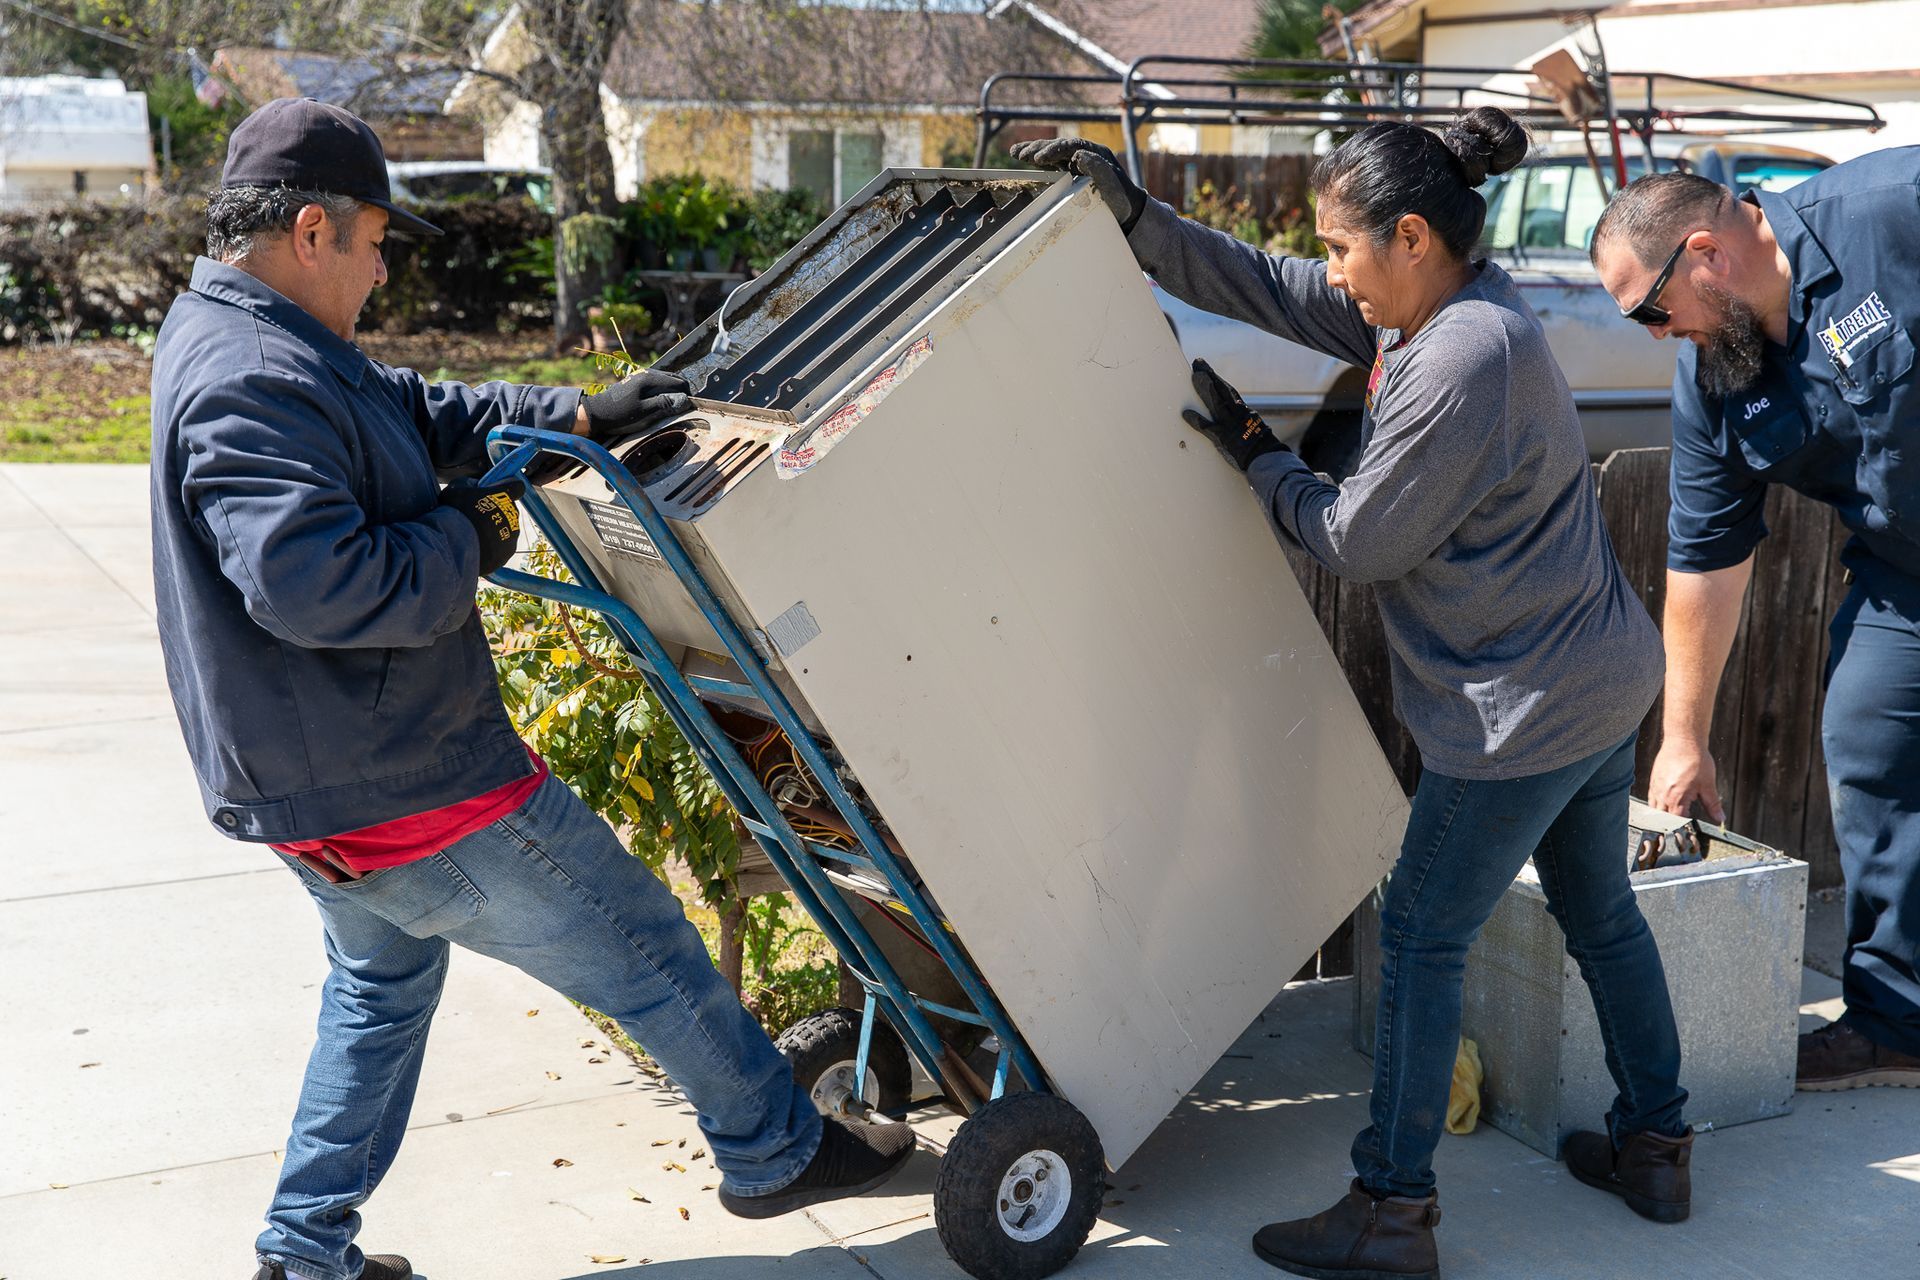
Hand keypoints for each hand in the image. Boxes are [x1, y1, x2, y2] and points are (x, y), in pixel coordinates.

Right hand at [440, 477, 525, 576]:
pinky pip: (499, 549)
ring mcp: (512, 537)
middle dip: (495, 513)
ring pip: (504, 531)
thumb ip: (469, 483)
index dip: (508, 488)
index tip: (497, 492)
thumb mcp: (457, 488)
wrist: (455, 544)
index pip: (517, 487)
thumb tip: (474, 485)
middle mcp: (514, 516)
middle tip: (476, 517)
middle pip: (508, 511)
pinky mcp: (506, 554)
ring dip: (492, 532)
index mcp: (506, 496)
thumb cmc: (456, 512)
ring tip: (473, 535)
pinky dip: (489, 548)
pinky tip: (475, 547)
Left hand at [582, 367, 692, 444]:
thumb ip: (663, 404)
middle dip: (682, 390)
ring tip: (676, 405)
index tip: (691, 407)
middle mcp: (647, 373)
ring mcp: (642, 376)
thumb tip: (684, 400)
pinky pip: (658, 383)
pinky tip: (663, 402)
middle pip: (674, 378)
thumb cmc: (618, 413)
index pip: (678, 382)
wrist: (596, 412)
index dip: (687, 394)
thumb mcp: (643, 411)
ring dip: (674, 390)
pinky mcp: (638, 382)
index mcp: (649, 379)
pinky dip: (665, 390)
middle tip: (686, 406)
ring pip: (666, 380)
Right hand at [1009, 137, 1146, 232]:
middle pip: (1059, 146)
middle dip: (1039, 149)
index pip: (1072, 146)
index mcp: (1097, 154)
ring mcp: (1077, 163)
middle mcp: (1086, 155)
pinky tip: (1022, 158)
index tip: (1039, 159)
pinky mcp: (1071, 173)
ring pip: (1053, 152)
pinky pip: (1052, 163)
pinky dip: (1037, 160)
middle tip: (1021, 156)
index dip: (1054, 150)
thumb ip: (1099, 170)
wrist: (1127, 214)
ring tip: (1015, 153)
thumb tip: (1078, 154)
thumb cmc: (1122, 203)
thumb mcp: (1114, 187)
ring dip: (1034, 152)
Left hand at [1183, 359, 1287, 471]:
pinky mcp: (1224, 439)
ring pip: (1217, 403)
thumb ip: (1245, 424)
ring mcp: (1231, 426)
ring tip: (1195, 377)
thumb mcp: (1255, 431)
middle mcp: (1239, 415)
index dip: (1218, 380)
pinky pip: (1208, 428)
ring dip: (1205, 389)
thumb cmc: (1263, 450)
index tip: (1208, 370)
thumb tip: (1240, 420)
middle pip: (1222, 391)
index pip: (1230, 393)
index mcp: (1246, 413)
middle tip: (1198, 363)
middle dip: (1210, 376)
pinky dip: (1197, 420)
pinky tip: (1186, 413)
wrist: (1268, 460)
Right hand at [1648, 735, 1724, 823]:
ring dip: (1662, 815)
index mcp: (1677, 799)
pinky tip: (1665, 802)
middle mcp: (1663, 795)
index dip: (1684, 828)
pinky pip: (1651, 798)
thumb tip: (1720, 818)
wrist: (1684, 741)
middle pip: (1662, 818)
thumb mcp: (1708, 785)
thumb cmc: (1696, 760)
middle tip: (1680, 826)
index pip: (1677, 822)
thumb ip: (1713, 804)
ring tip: (1672, 816)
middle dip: (1671, 824)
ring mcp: (1655, 787)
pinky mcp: (1653, 780)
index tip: (1690, 830)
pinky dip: (1657, 804)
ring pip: (1654, 809)